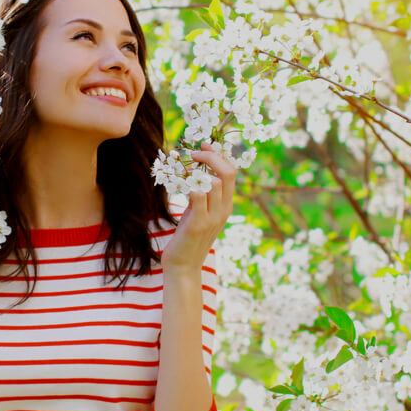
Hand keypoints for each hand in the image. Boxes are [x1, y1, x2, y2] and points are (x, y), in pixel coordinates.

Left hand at [160, 141, 236, 274]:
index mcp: (227, 206)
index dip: (219, 155)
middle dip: (210, 156)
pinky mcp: (198, 223)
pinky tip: (179, 186)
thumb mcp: (199, 214)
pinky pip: (198, 195)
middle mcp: (224, 210)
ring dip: (197, 171)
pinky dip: (190, 185)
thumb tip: (197, 175)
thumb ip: (203, 197)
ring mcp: (213, 217)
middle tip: (193, 153)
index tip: (204, 145)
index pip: (231, 173)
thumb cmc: (187, 238)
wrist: (183, 266)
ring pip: (214, 182)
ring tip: (182, 170)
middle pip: (227, 173)